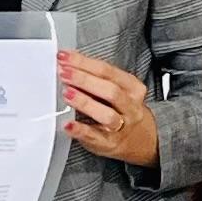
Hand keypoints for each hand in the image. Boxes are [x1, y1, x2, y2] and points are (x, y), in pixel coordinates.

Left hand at [54, 49, 159, 167]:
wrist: (137, 139)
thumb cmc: (120, 109)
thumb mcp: (116, 88)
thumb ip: (96, 77)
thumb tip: (67, 64)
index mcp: (132, 87)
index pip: (107, 71)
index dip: (84, 63)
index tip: (65, 58)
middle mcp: (130, 107)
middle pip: (110, 90)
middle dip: (84, 80)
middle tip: (64, 73)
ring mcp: (122, 127)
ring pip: (107, 114)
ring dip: (85, 103)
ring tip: (67, 94)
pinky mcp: (109, 143)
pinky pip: (95, 137)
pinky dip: (80, 130)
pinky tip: (68, 125)